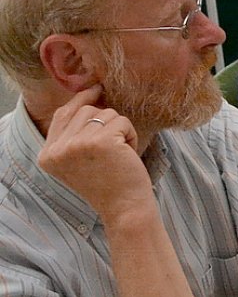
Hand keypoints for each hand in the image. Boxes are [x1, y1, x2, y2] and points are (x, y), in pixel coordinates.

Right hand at [36, 86, 151, 220]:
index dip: (80, 100)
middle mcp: (57, 149)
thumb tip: (90, 93)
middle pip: (86, 110)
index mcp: (47, 155)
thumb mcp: (78, 160)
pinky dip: (131, 135)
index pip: (62, 114)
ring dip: (120, 130)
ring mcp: (77, 144)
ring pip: (106, 113)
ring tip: (119, 155)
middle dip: (106, 123)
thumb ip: (74, 133)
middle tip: (113, 150)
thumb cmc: (107, 182)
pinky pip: (122, 122)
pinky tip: (127, 155)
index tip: (96, 89)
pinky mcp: (101, 141)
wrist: (124, 207)